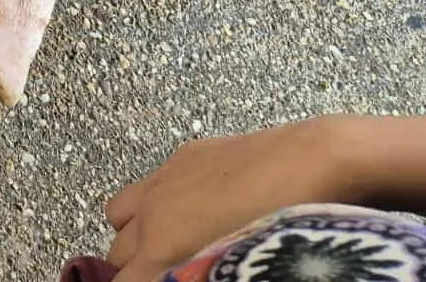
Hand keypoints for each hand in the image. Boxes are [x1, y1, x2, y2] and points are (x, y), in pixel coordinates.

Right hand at [105, 119, 355, 281]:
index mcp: (161, 247)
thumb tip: (184, 274)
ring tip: (165, 245)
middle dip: (133, 269)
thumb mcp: (233, 267)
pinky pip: (149, 184)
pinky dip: (157, 203)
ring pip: (118, 214)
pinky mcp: (182, 156)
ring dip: (134, 234)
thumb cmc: (282, 228)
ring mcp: (163, 179)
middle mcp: (152, 213)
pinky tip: (192, 209)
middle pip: (116, 254)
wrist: (309, 163)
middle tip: (164, 274)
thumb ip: (195, 274)